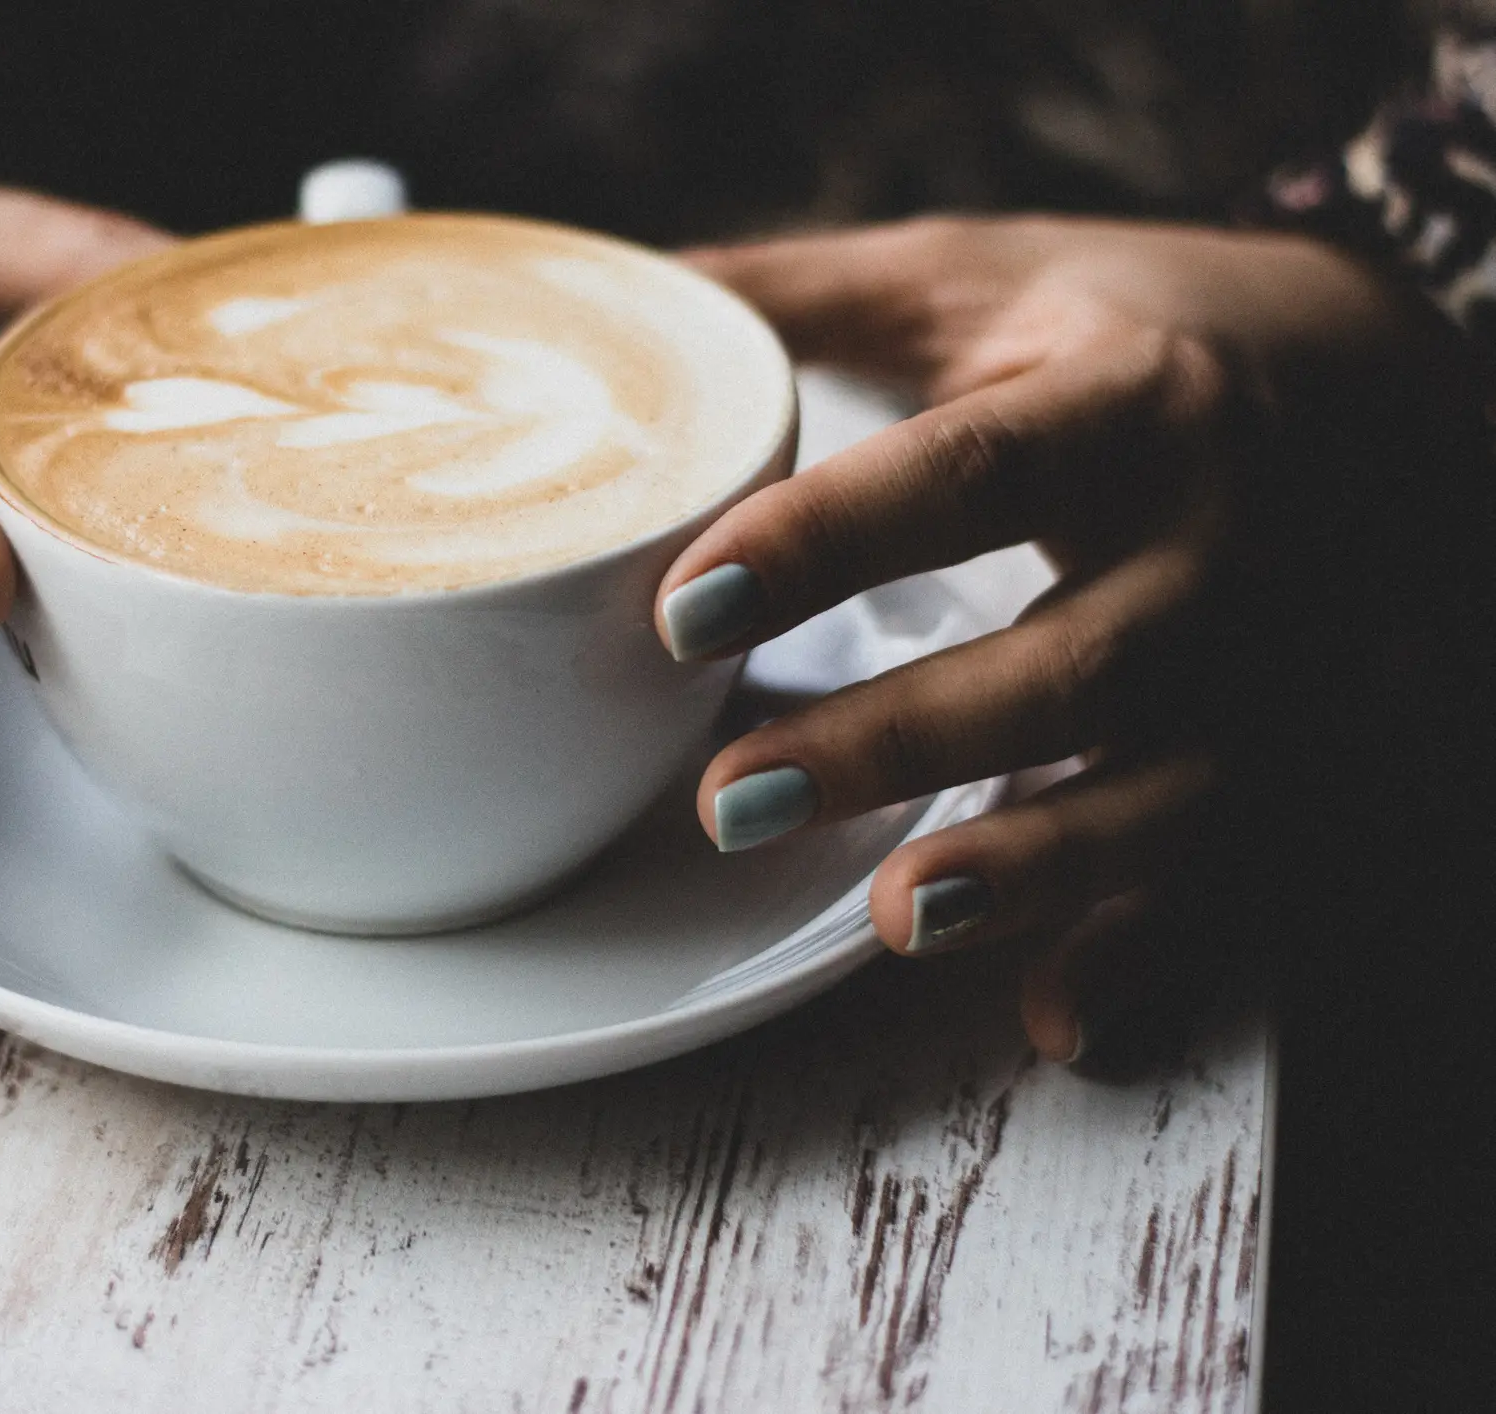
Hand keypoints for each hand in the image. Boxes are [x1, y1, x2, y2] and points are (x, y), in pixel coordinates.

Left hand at [666, 217, 1482, 1062]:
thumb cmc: (1137, 332)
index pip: (966, 473)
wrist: (1384, 389)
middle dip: (901, 739)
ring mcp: (1282, 666)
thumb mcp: (986, 280)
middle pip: (1071, 660)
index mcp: (1132, 400)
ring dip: (1034, 864)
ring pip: (1169, 788)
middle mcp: (1223, 543)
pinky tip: (1058, 1018)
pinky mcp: (1311, 754)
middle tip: (728, 799)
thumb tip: (636, 300)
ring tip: (892, 915)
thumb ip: (810, 294)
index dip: (824, 541)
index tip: (682, 605)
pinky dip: (1154, 951)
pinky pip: (1241, 872)